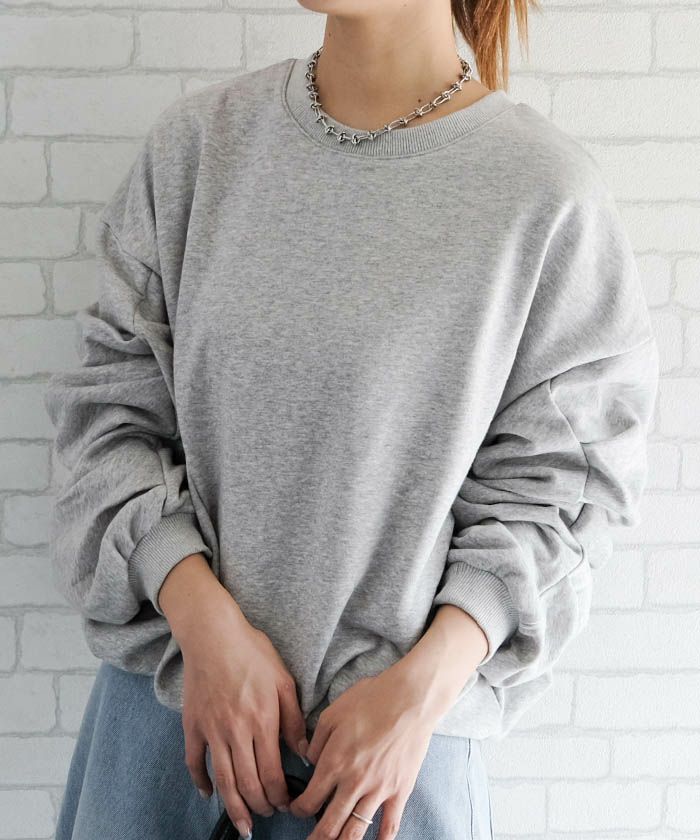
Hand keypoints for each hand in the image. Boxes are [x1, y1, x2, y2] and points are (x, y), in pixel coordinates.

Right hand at [159, 553, 307, 838]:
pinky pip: (194, 762)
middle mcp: (236, 731)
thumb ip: (294, 719)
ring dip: (233, 807)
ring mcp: (212, 730)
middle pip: (247, 783)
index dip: (280, 795)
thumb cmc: (252, 652)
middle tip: (267, 814)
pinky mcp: (193, 725)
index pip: (272, 773)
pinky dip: (201, 782)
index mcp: (262, 720)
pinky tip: (209, 794)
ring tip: (243, 823)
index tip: (286, 804)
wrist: (213, 633)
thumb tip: (304, 750)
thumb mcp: (283, 680)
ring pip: (222, 781)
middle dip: (260, 806)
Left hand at [287, 666, 435, 839]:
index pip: (309, 800)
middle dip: (315, 838)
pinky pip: (389, 826)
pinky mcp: (400, 791)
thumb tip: (309, 760)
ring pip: (355, 832)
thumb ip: (316, 742)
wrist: (410, 698)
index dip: (298, 809)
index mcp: (334, 762)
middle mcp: (354, 782)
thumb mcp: (332, 713)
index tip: (296, 809)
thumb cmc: (371, 700)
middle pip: (329, 825)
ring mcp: (378, 790)